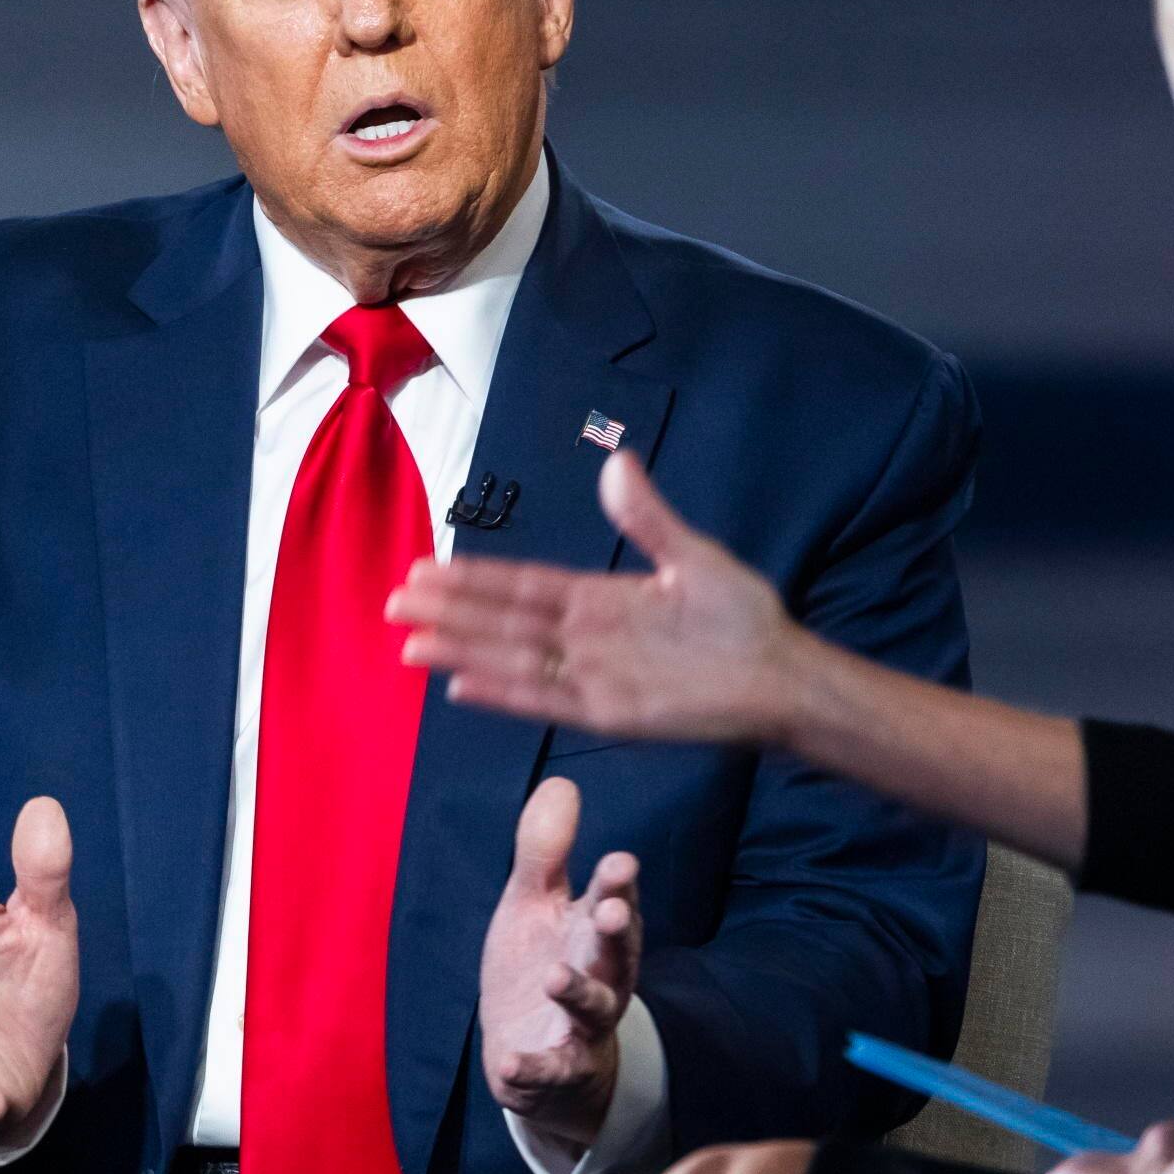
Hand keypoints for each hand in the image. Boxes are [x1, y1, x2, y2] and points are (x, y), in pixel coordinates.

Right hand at [388, 451, 798, 746]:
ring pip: (513, 661)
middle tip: (392, 601)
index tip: (426, 566)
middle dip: (449, 612)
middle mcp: (586, 638)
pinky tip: (462, 686)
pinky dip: (505, 694)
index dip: (474, 578)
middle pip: (504, 622)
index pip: (523, 585)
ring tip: (409, 645)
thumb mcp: (692, 555)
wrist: (781, 673)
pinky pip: (548, 701)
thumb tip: (615, 461)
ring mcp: (595, 676)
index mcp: (600, 599)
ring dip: (462, 652)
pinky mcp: (612, 712)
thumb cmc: (742, 618)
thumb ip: (646, 517)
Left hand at [478, 778, 641, 1150]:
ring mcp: (582, 1026)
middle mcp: (600, 976)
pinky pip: (549, 1071)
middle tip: (609, 909)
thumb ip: (545, 852)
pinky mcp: (557, 1070)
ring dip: (579, 993)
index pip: (613, 901)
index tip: (619, 861)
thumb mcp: (534, 906)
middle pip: (617, 952)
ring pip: (593, 1010)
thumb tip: (562, 782)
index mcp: (594, 932)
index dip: (617, 884)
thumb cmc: (541, 965)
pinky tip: (510, 1063)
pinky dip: (532, 1069)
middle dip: (616, 931)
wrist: (541, 1056)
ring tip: (557, 977)